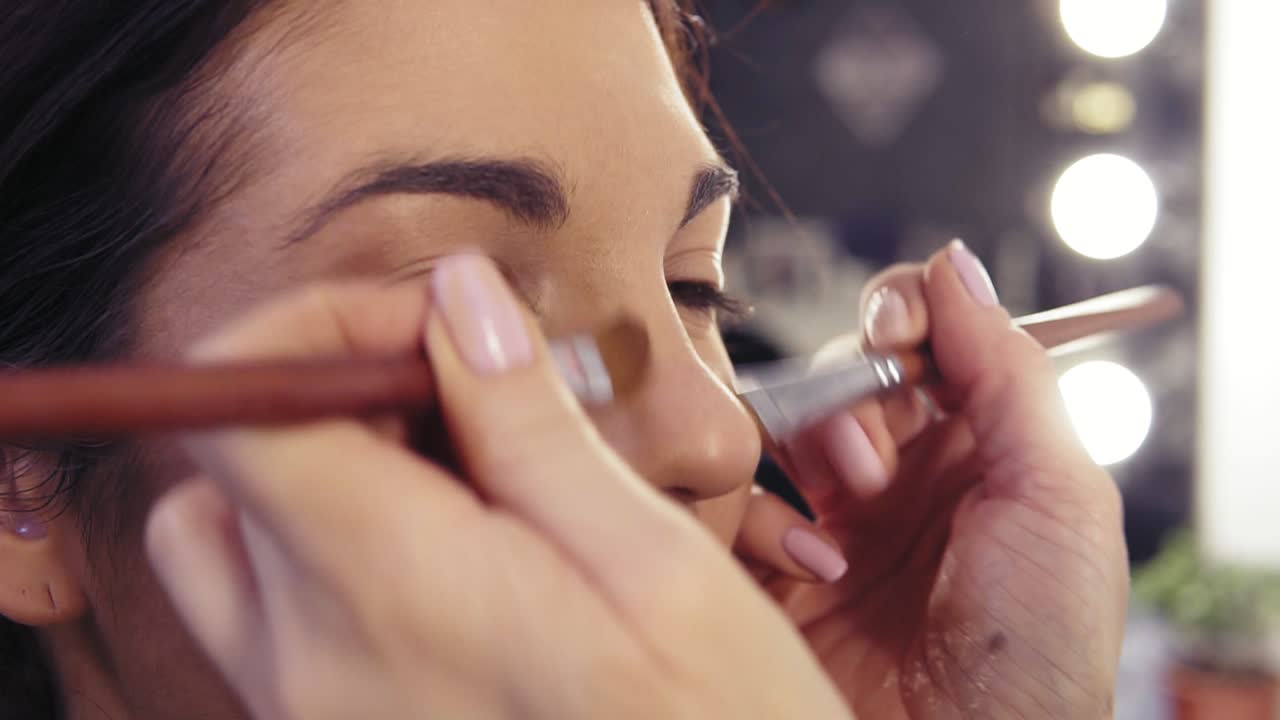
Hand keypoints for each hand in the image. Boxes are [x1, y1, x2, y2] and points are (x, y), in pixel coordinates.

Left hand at [144, 255, 851, 719]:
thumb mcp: (656, 570)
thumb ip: (532, 427)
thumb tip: (458, 298)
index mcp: (393, 596)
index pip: (237, 409)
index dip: (312, 329)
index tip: (428, 329)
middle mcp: (310, 665)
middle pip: (232, 462)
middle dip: (338, 390)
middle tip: (471, 400)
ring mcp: (305, 714)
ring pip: (232, 536)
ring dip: (321, 467)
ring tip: (461, 476)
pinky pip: (269, 610)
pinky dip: (335, 542)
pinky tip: (458, 552)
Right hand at [736, 242, 1127, 717]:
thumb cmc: (1035, 650)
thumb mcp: (1056, 496)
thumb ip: (1007, 370)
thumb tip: (954, 265)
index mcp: (979, 448)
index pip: (923, 338)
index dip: (901, 314)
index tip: (895, 328)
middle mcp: (903, 476)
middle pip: (843, 370)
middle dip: (854, 393)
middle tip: (874, 455)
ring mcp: (835, 519)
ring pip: (780, 422)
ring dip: (809, 446)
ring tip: (847, 504)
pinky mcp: (774, 567)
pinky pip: (734, 497)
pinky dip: (762, 516)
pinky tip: (813, 565)